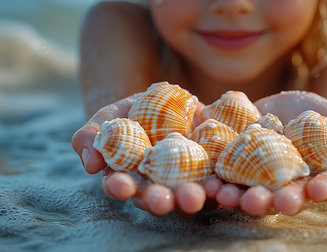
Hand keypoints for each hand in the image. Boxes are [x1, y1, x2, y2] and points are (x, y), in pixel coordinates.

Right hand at [72, 94, 209, 215]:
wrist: (173, 103)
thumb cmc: (134, 112)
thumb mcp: (110, 117)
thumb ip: (91, 137)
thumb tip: (91, 164)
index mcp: (130, 176)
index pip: (121, 185)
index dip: (120, 187)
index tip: (121, 185)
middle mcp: (159, 185)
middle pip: (157, 198)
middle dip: (159, 201)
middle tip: (161, 201)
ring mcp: (187, 181)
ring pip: (189, 196)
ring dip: (191, 199)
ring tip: (194, 197)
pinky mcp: (213, 171)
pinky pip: (218, 182)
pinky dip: (221, 186)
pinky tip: (222, 185)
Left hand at [209, 91, 326, 215]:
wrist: (283, 106)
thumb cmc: (317, 115)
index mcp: (315, 179)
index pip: (321, 188)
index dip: (320, 191)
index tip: (316, 190)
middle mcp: (286, 186)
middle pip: (280, 198)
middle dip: (270, 201)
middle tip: (261, 201)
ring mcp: (259, 180)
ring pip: (249, 193)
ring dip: (238, 198)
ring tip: (228, 196)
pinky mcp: (235, 169)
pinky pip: (225, 179)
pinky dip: (216, 183)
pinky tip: (209, 184)